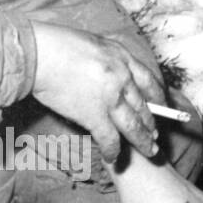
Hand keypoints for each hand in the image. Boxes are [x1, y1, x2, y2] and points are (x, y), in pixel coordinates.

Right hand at [31, 22, 164, 161]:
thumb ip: (109, 59)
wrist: (40, 54)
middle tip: (156, 136)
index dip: (158, 97)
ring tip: (150, 151)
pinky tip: (113, 157)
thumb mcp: (96, 44)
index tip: (162, 107)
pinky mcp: (94, 114)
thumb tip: (112, 70)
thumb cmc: (58, 45)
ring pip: (133, 125)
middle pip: (143, 106)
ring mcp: (111, 98)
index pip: (150, 81)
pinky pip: (109, 137)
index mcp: (124, 58)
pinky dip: (113, 150)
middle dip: (151, 124)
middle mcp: (124, 78)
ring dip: (142, 141)